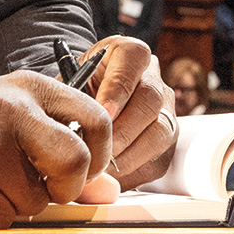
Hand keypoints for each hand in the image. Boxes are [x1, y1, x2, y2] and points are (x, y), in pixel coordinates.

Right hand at [0, 70, 111, 228]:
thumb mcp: (15, 118)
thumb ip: (65, 146)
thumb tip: (111, 192)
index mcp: (31, 88)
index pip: (98, 121)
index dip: (99, 157)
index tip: (81, 171)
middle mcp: (10, 110)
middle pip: (74, 162)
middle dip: (68, 188)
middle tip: (48, 191)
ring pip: (34, 201)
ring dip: (16, 205)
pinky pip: (0, 220)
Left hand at [78, 36, 177, 190]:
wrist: (84, 105)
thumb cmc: (75, 93)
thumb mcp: (67, 86)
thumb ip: (69, 102)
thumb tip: (71, 137)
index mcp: (128, 53)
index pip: (134, 59)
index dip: (119, 88)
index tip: (102, 112)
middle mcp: (153, 78)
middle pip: (150, 99)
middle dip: (123, 130)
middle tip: (98, 150)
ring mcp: (165, 109)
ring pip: (160, 131)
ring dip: (130, 155)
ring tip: (102, 170)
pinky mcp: (166, 140)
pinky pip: (158, 159)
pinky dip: (133, 172)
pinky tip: (110, 179)